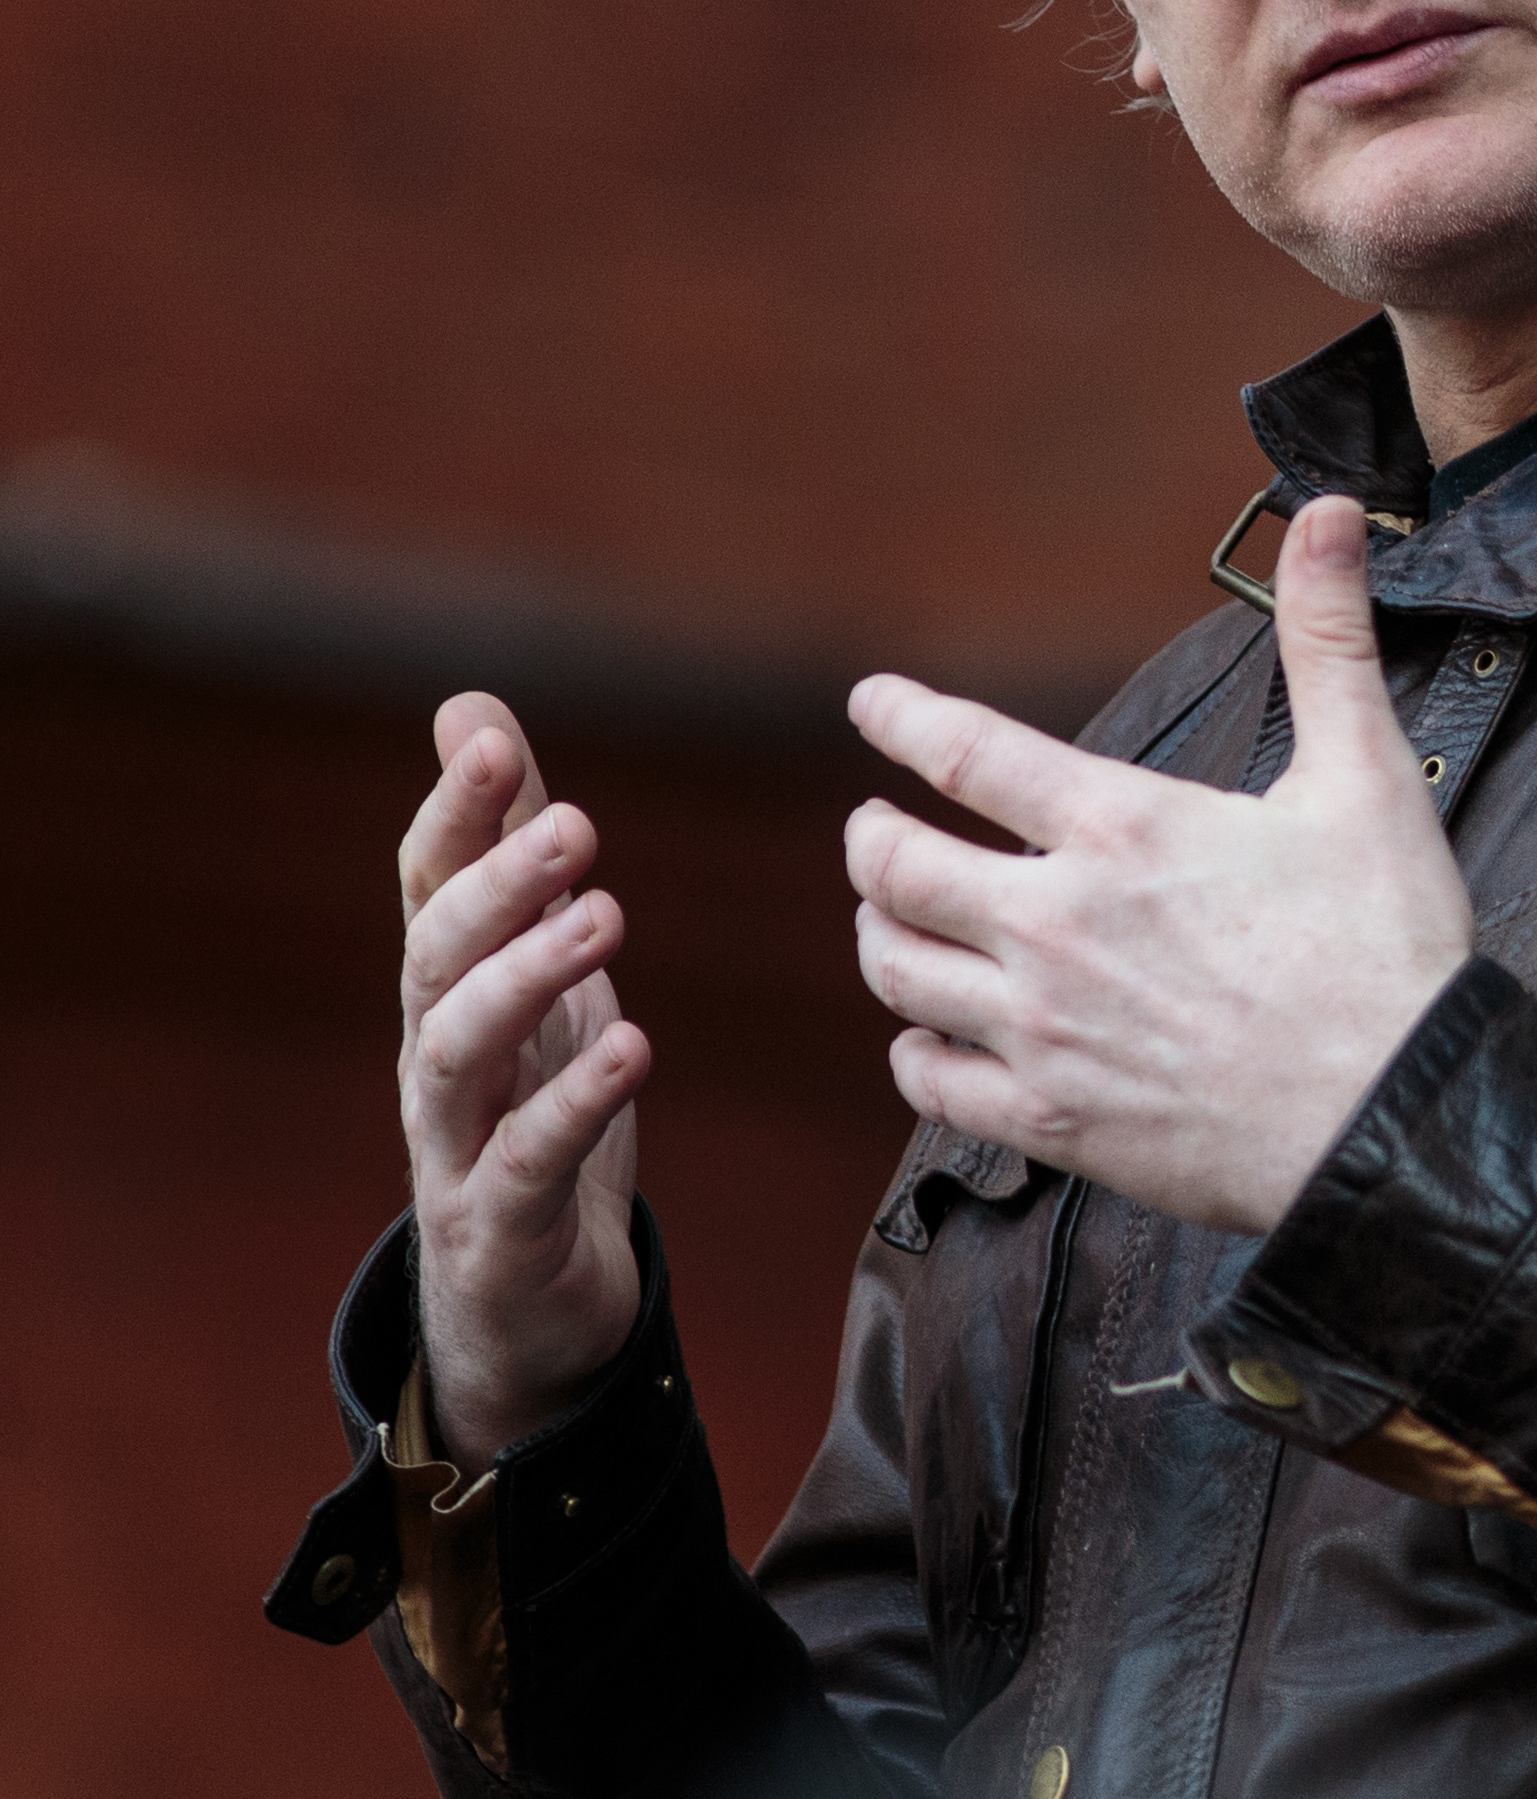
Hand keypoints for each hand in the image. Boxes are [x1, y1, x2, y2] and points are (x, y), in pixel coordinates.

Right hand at [396, 696, 650, 1470]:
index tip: (489, 738)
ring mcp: (455, 1145)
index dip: (452, 812)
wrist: (522, 1305)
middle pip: (435, 955)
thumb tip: (469, 708)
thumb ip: (505, 846)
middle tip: (577, 822)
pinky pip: (525, 1160)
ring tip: (607, 919)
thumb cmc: (528, 1108)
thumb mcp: (533, 967)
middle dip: (497, 883)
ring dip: (527, 978)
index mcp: (448, 989)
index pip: (427, 884)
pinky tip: (631, 1046)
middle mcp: (436, 1057)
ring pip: (459, 1052)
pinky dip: (574, 1102)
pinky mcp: (499, 1226)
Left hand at [843, 500, 1475, 1234]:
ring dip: (881, 934)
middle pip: (896, 868)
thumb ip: (1330, 639)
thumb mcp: (1368, 775)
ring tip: (890, 918)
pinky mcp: (1050, 1117)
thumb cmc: (1388, 948)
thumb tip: (1333, 514)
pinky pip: (927, 1081)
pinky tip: (928, 1036)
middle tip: (871, 826)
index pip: (966, 752)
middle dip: (869, 837)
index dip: (902, 717)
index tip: (871, 703)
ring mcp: (1042, 1028)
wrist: (1395, 1118)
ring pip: (896, 971)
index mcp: (1123, 829)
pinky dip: (912, 1049)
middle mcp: (1057, 924)